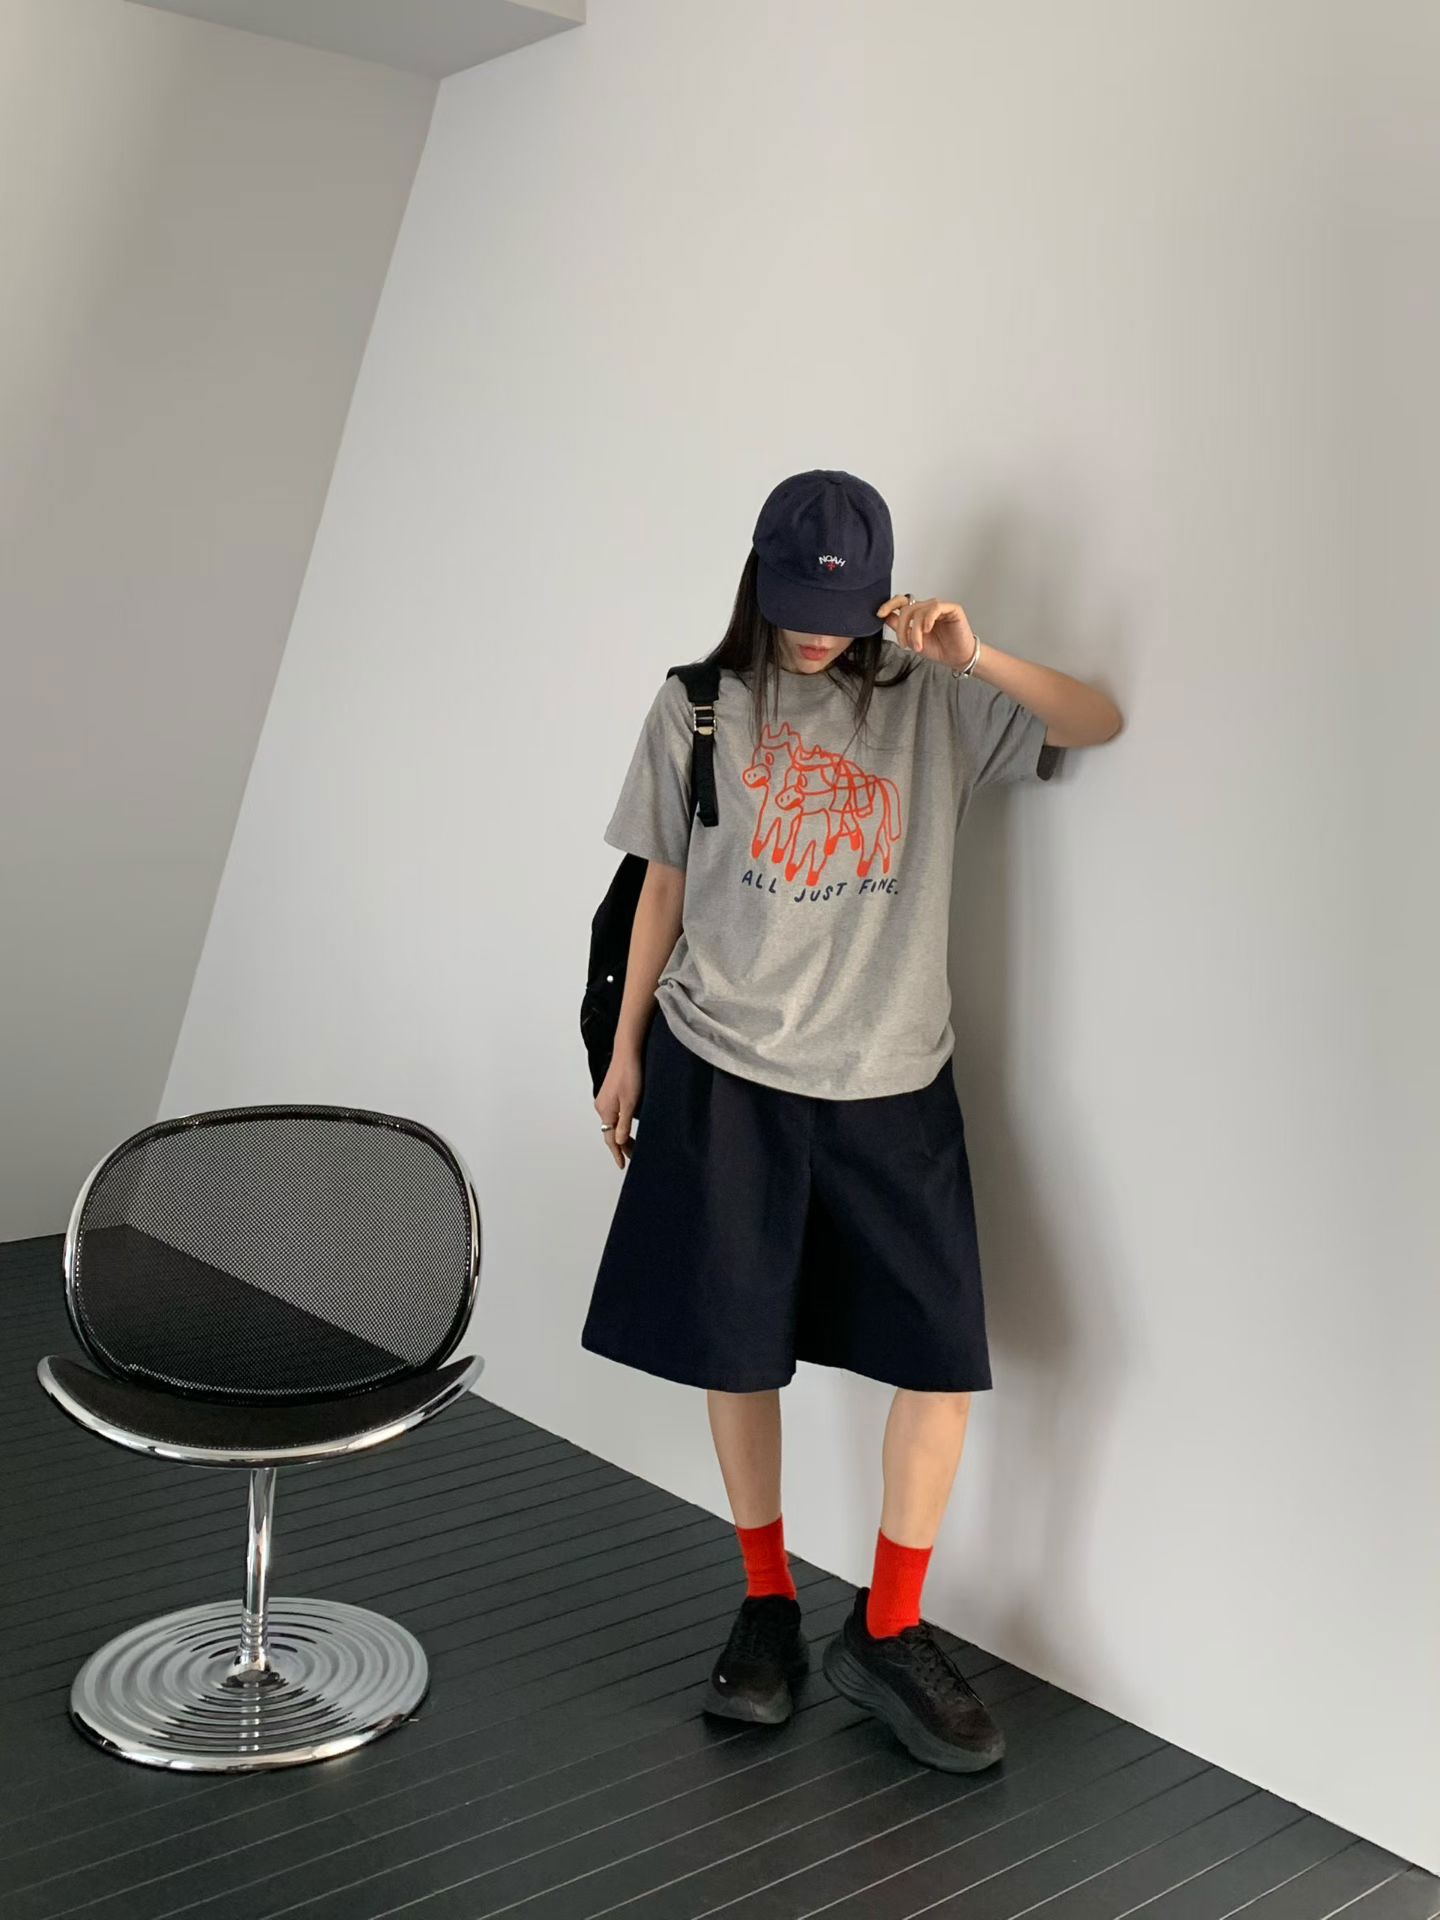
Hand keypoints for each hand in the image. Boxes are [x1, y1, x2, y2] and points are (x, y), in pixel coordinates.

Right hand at [595, 1046, 641, 1168]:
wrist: (628, 1053)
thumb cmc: (630, 1075)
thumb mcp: (631, 1103)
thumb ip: (624, 1123)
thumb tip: (618, 1142)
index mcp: (605, 1111)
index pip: (610, 1139)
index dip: (617, 1153)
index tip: (622, 1165)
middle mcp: (602, 1107)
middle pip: (611, 1132)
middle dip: (622, 1145)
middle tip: (635, 1155)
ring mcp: (605, 1100)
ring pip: (613, 1123)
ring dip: (623, 1134)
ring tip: (635, 1143)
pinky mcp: (610, 1094)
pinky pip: (614, 1115)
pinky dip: (622, 1123)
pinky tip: (631, 1124)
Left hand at [876, 595, 978, 672]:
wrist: (957, 658)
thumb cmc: (939, 649)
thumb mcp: (913, 640)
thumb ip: (900, 627)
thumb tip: (885, 617)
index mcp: (918, 613)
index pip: (901, 602)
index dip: (889, 605)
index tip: (880, 614)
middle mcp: (927, 608)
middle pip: (907, 609)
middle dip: (902, 628)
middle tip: (904, 644)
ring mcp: (939, 607)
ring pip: (919, 611)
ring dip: (915, 631)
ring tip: (918, 646)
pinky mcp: (952, 609)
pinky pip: (935, 608)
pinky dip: (928, 619)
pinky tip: (927, 630)